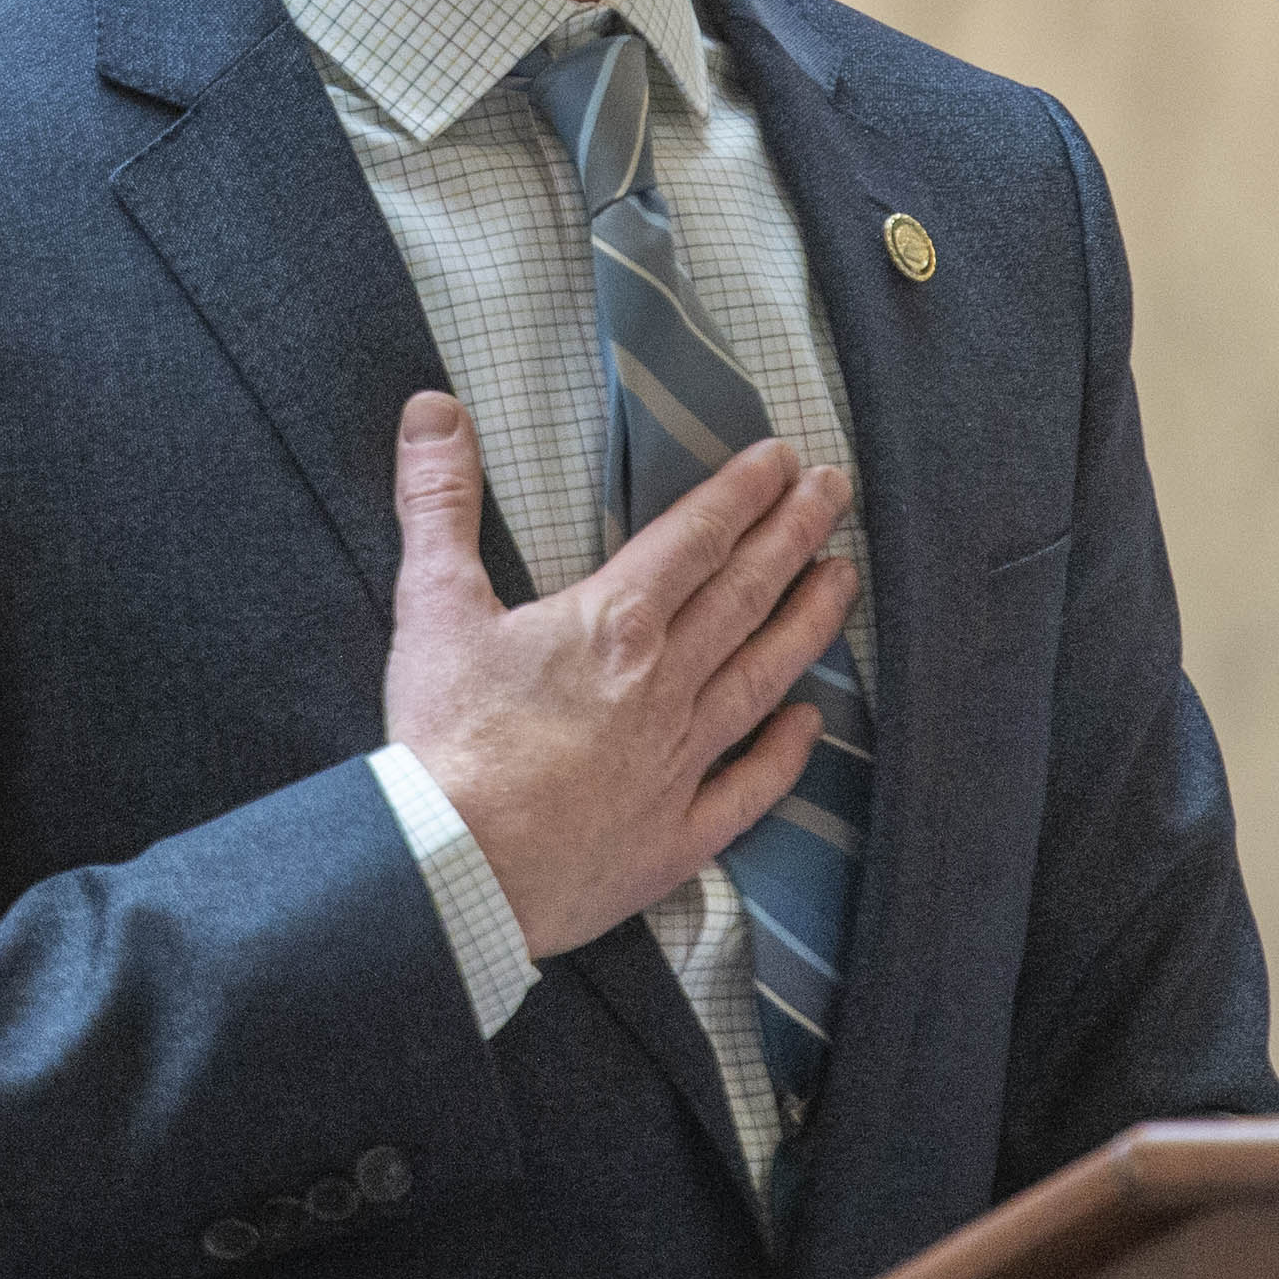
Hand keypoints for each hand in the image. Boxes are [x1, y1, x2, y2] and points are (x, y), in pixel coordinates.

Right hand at [382, 390, 858, 960]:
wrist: (452, 871)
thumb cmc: (445, 742)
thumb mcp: (433, 605)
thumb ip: (440, 500)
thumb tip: (433, 407)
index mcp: (615, 624)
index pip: (697, 539)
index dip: (744, 493)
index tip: (786, 460)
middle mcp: (664, 685)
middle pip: (746, 594)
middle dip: (796, 534)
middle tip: (838, 491)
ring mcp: (679, 763)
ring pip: (761, 677)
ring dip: (808, 623)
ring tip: (845, 581)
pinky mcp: (674, 836)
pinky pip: (747, 789)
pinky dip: (783, 755)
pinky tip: (810, 726)